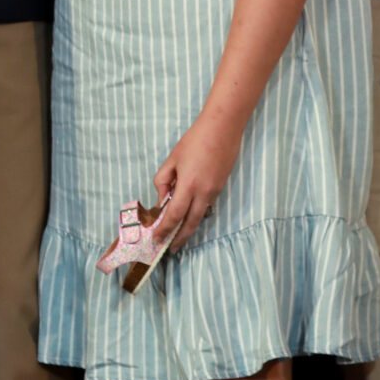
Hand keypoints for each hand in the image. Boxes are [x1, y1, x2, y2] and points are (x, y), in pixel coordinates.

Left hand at [151, 116, 242, 252]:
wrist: (222, 130)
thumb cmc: (194, 141)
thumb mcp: (172, 159)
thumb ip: (163, 180)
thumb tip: (163, 198)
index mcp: (188, 185)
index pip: (174, 215)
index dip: (164, 229)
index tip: (157, 238)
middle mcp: (203, 193)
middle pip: (190, 223)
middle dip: (179, 238)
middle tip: (170, 249)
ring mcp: (214, 192)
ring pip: (200, 217)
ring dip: (189, 228)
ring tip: (178, 237)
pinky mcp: (220, 188)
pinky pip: (206, 206)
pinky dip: (197, 214)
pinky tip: (189, 215)